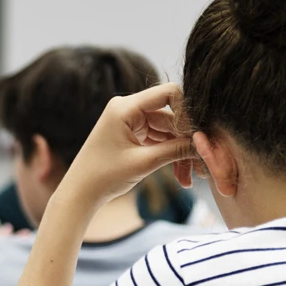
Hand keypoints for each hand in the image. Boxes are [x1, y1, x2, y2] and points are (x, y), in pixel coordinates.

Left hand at [61, 83, 196, 208]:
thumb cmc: (104, 176)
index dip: (188, 111)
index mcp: (125, 107)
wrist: (80, 193)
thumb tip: (206, 144)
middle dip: (187, 141)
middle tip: (202, 164)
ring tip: (191, 177)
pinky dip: (170, 155)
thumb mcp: (144, 162)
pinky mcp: (133, 134)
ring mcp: (131, 121)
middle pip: (171, 116)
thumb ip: (176, 149)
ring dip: (181, 152)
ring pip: (168, 131)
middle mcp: (128, 109)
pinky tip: (182, 175)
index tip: (199, 135)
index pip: (169, 93)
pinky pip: (160, 139)